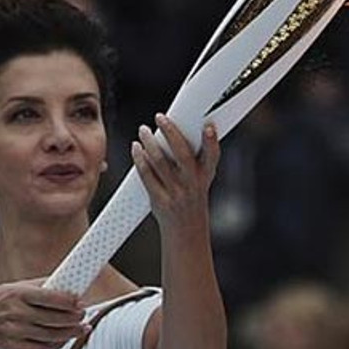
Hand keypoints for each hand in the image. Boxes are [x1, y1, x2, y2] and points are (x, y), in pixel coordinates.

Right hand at [0, 280, 87, 348]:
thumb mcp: (11, 287)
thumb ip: (38, 286)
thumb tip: (65, 283)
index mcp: (17, 294)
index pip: (51, 297)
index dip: (70, 301)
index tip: (81, 302)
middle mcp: (16, 313)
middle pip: (55, 318)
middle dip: (75, 318)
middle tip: (85, 315)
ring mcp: (14, 332)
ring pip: (51, 335)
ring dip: (71, 333)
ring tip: (83, 328)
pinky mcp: (12, 347)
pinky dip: (57, 345)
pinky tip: (65, 340)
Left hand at [132, 114, 220, 232]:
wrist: (186, 230)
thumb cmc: (192, 198)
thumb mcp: (201, 179)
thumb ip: (195, 158)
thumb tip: (177, 131)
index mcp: (205, 176)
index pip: (212, 156)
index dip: (212, 142)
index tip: (208, 126)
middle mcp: (192, 184)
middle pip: (182, 154)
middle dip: (170, 132)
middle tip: (160, 117)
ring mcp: (176, 193)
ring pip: (160, 161)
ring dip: (149, 142)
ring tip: (144, 130)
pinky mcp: (160, 200)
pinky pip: (147, 176)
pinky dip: (140, 159)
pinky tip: (136, 149)